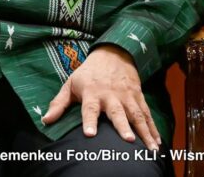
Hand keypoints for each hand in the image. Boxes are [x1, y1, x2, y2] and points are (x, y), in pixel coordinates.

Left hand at [42, 44, 158, 150]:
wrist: (113, 54)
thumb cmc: (88, 73)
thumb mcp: (70, 84)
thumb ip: (59, 103)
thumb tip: (45, 120)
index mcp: (92, 93)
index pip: (90, 108)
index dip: (89, 121)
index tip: (90, 134)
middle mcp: (111, 95)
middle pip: (117, 112)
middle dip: (123, 126)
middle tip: (128, 140)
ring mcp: (127, 97)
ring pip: (137, 115)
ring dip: (144, 132)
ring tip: (149, 149)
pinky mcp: (138, 98)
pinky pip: (147, 115)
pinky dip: (153, 129)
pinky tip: (157, 143)